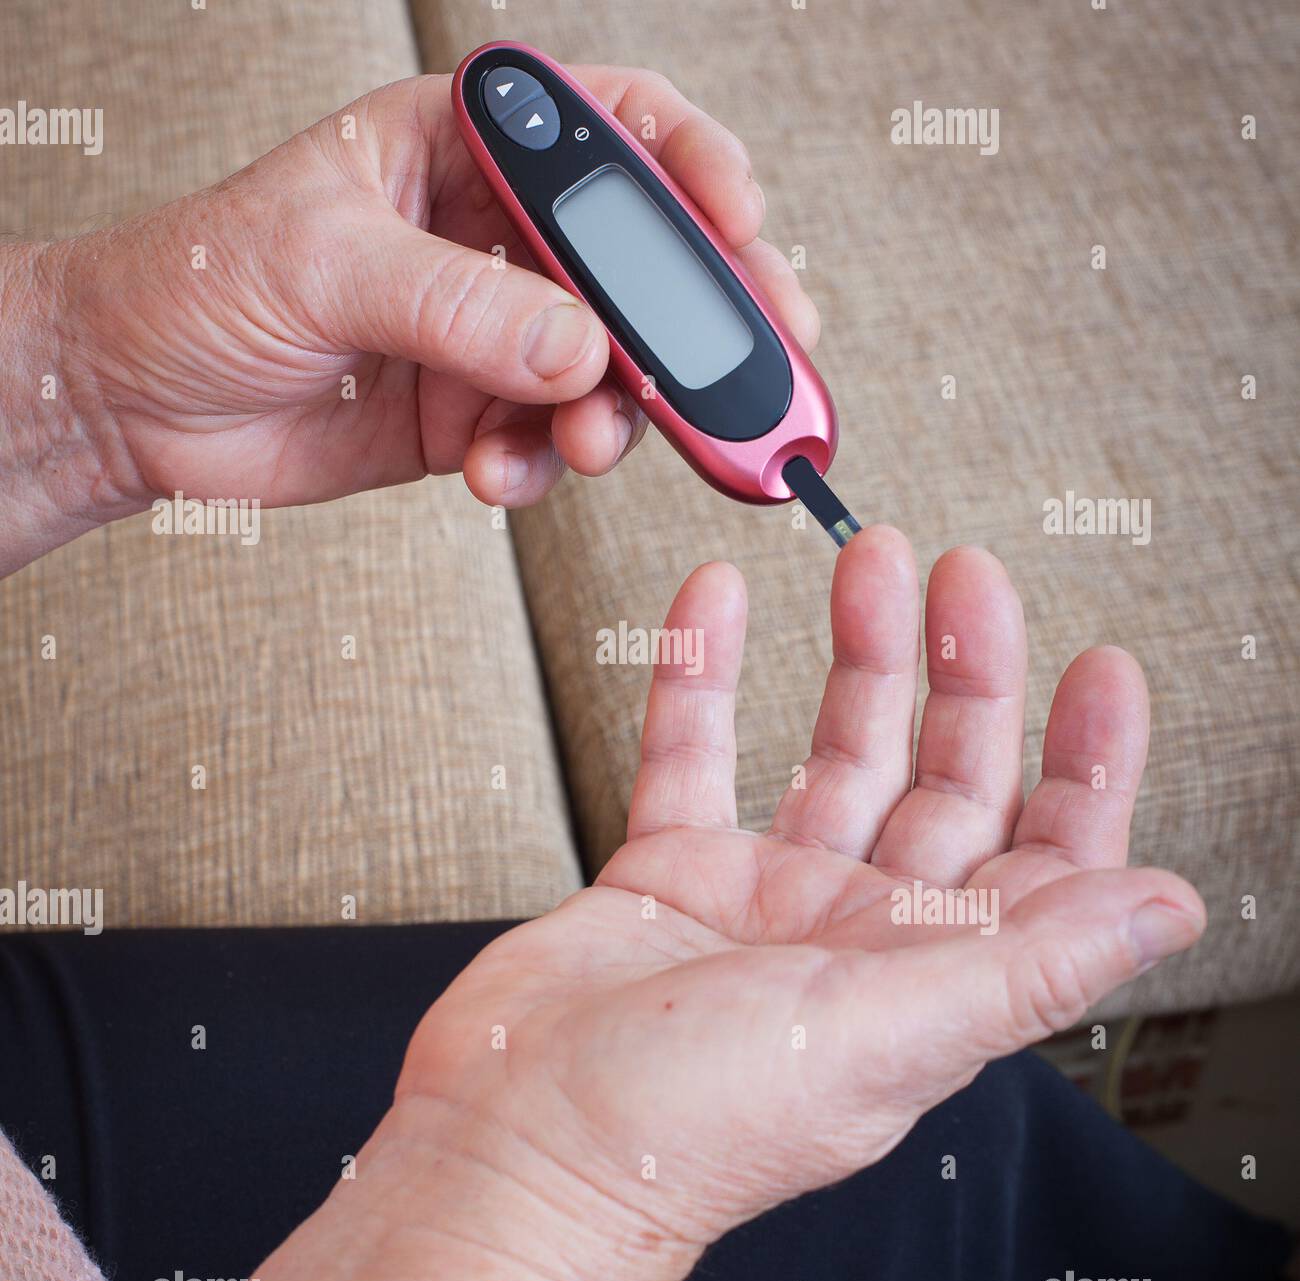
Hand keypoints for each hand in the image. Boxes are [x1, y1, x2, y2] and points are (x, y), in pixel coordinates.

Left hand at [37, 70, 813, 523]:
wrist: (135, 400)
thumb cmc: (197, 281)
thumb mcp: (323, 265)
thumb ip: (458, 305)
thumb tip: (579, 348)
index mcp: (457, 144)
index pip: (608, 128)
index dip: (689, 166)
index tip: (741, 219)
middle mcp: (490, 234)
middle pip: (636, 263)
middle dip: (697, 317)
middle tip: (751, 366)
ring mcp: (490, 330)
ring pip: (605, 368)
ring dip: (612, 414)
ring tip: (586, 444)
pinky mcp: (475, 412)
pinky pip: (547, 440)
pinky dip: (539, 465)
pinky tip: (496, 474)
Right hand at [255, 529, 1204, 1280]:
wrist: (515, 1139)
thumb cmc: (685, 1128)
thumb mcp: (878, 1037)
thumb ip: (1024, 967)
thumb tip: (1167, 908)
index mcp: (924, 975)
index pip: (1043, 856)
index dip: (1086, 764)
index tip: (1098, 668)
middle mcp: (854, 931)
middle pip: (939, 779)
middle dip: (963, 672)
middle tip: (964, 578)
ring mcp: (761, 896)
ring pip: (830, 754)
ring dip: (856, 657)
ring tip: (867, 564)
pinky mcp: (669, 869)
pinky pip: (694, 750)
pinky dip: (705, 675)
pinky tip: (714, 606)